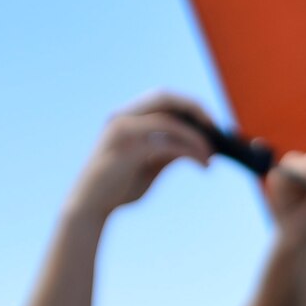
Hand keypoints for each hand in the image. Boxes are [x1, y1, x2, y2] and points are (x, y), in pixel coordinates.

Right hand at [65, 92, 213, 220]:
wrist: (90, 208)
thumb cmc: (118, 188)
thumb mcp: (149, 166)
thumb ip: (168, 152)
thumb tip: (196, 145)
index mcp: (126, 118)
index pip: (162, 99)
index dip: (188, 106)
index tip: (209, 123)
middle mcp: (123, 118)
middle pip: (165, 97)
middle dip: (195, 109)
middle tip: (215, 129)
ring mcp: (123, 131)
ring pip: (170, 121)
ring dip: (197, 137)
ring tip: (211, 155)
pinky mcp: (128, 149)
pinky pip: (168, 143)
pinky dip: (191, 151)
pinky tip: (204, 165)